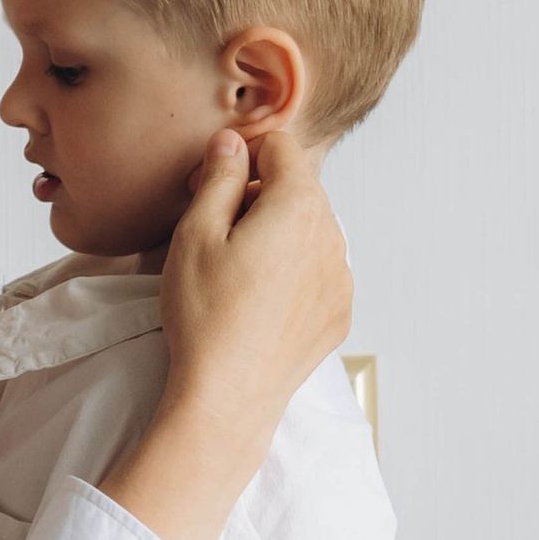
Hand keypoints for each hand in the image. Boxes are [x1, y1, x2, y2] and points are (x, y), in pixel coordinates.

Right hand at [155, 126, 351, 429]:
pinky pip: (319, 269)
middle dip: (260, 196)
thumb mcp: (195, 233)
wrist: (229, 396)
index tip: (213, 188)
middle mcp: (332, 234)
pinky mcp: (340, 311)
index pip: (279, 147)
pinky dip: (293, 271)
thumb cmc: (206, 314)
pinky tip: (258, 299)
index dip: (241, 160)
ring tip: (236, 271)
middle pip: (297, 187)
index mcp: (299, 205)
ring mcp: (342, 276)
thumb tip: (231, 143)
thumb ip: (219, 177)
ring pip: (309, 229)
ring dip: (278, 233)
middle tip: (216, 232)